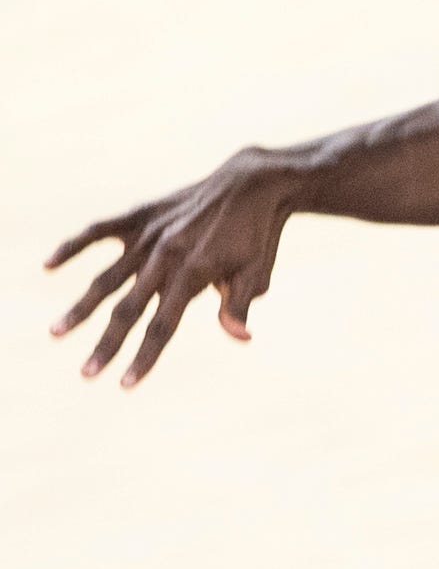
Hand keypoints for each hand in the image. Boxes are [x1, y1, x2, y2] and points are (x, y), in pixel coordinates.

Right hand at [46, 149, 298, 385]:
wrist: (255, 183)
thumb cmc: (259, 234)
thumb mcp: (256, 272)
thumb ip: (238, 305)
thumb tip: (240, 338)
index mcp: (194, 273)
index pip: (163, 326)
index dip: (145, 358)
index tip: (125, 385)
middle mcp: (166, 255)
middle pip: (129, 309)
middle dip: (107, 345)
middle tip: (86, 374)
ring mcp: (151, 235)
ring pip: (107, 277)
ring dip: (81, 307)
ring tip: (56, 332)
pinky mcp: (143, 214)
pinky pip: (101, 229)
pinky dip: (74, 245)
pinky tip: (48, 265)